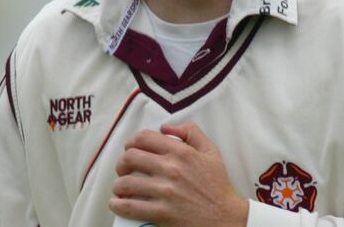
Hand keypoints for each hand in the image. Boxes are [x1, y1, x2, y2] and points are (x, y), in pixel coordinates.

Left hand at [109, 122, 247, 226]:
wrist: (226, 218)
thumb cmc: (217, 185)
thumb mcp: (211, 152)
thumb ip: (191, 132)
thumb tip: (165, 127)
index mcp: (181, 152)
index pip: (143, 138)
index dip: (131, 142)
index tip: (130, 150)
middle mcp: (171, 169)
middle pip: (129, 158)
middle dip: (121, 163)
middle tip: (124, 170)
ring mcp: (165, 192)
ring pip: (125, 183)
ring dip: (118, 185)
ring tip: (121, 189)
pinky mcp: (162, 213)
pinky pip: (129, 207)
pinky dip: (117, 205)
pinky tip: (117, 203)